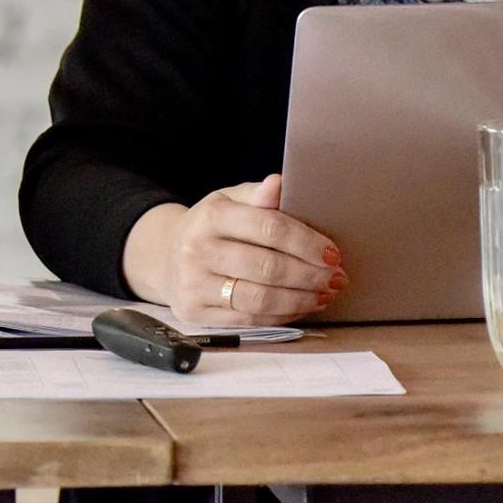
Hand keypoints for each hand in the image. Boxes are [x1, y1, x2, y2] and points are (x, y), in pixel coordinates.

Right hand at [138, 174, 343, 325]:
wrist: (165, 257)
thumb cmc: (210, 228)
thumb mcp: (229, 201)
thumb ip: (258, 195)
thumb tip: (279, 183)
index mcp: (211, 215)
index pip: (269, 228)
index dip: (306, 242)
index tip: (332, 252)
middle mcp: (198, 250)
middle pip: (268, 268)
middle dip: (310, 275)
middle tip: (336, 278)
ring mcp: (193, 284)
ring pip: (260, 299)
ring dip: (301, 299)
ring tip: (324, 294)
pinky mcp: (195, 312)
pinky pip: (249, 320)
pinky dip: (282, 315)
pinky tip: (300, 306)